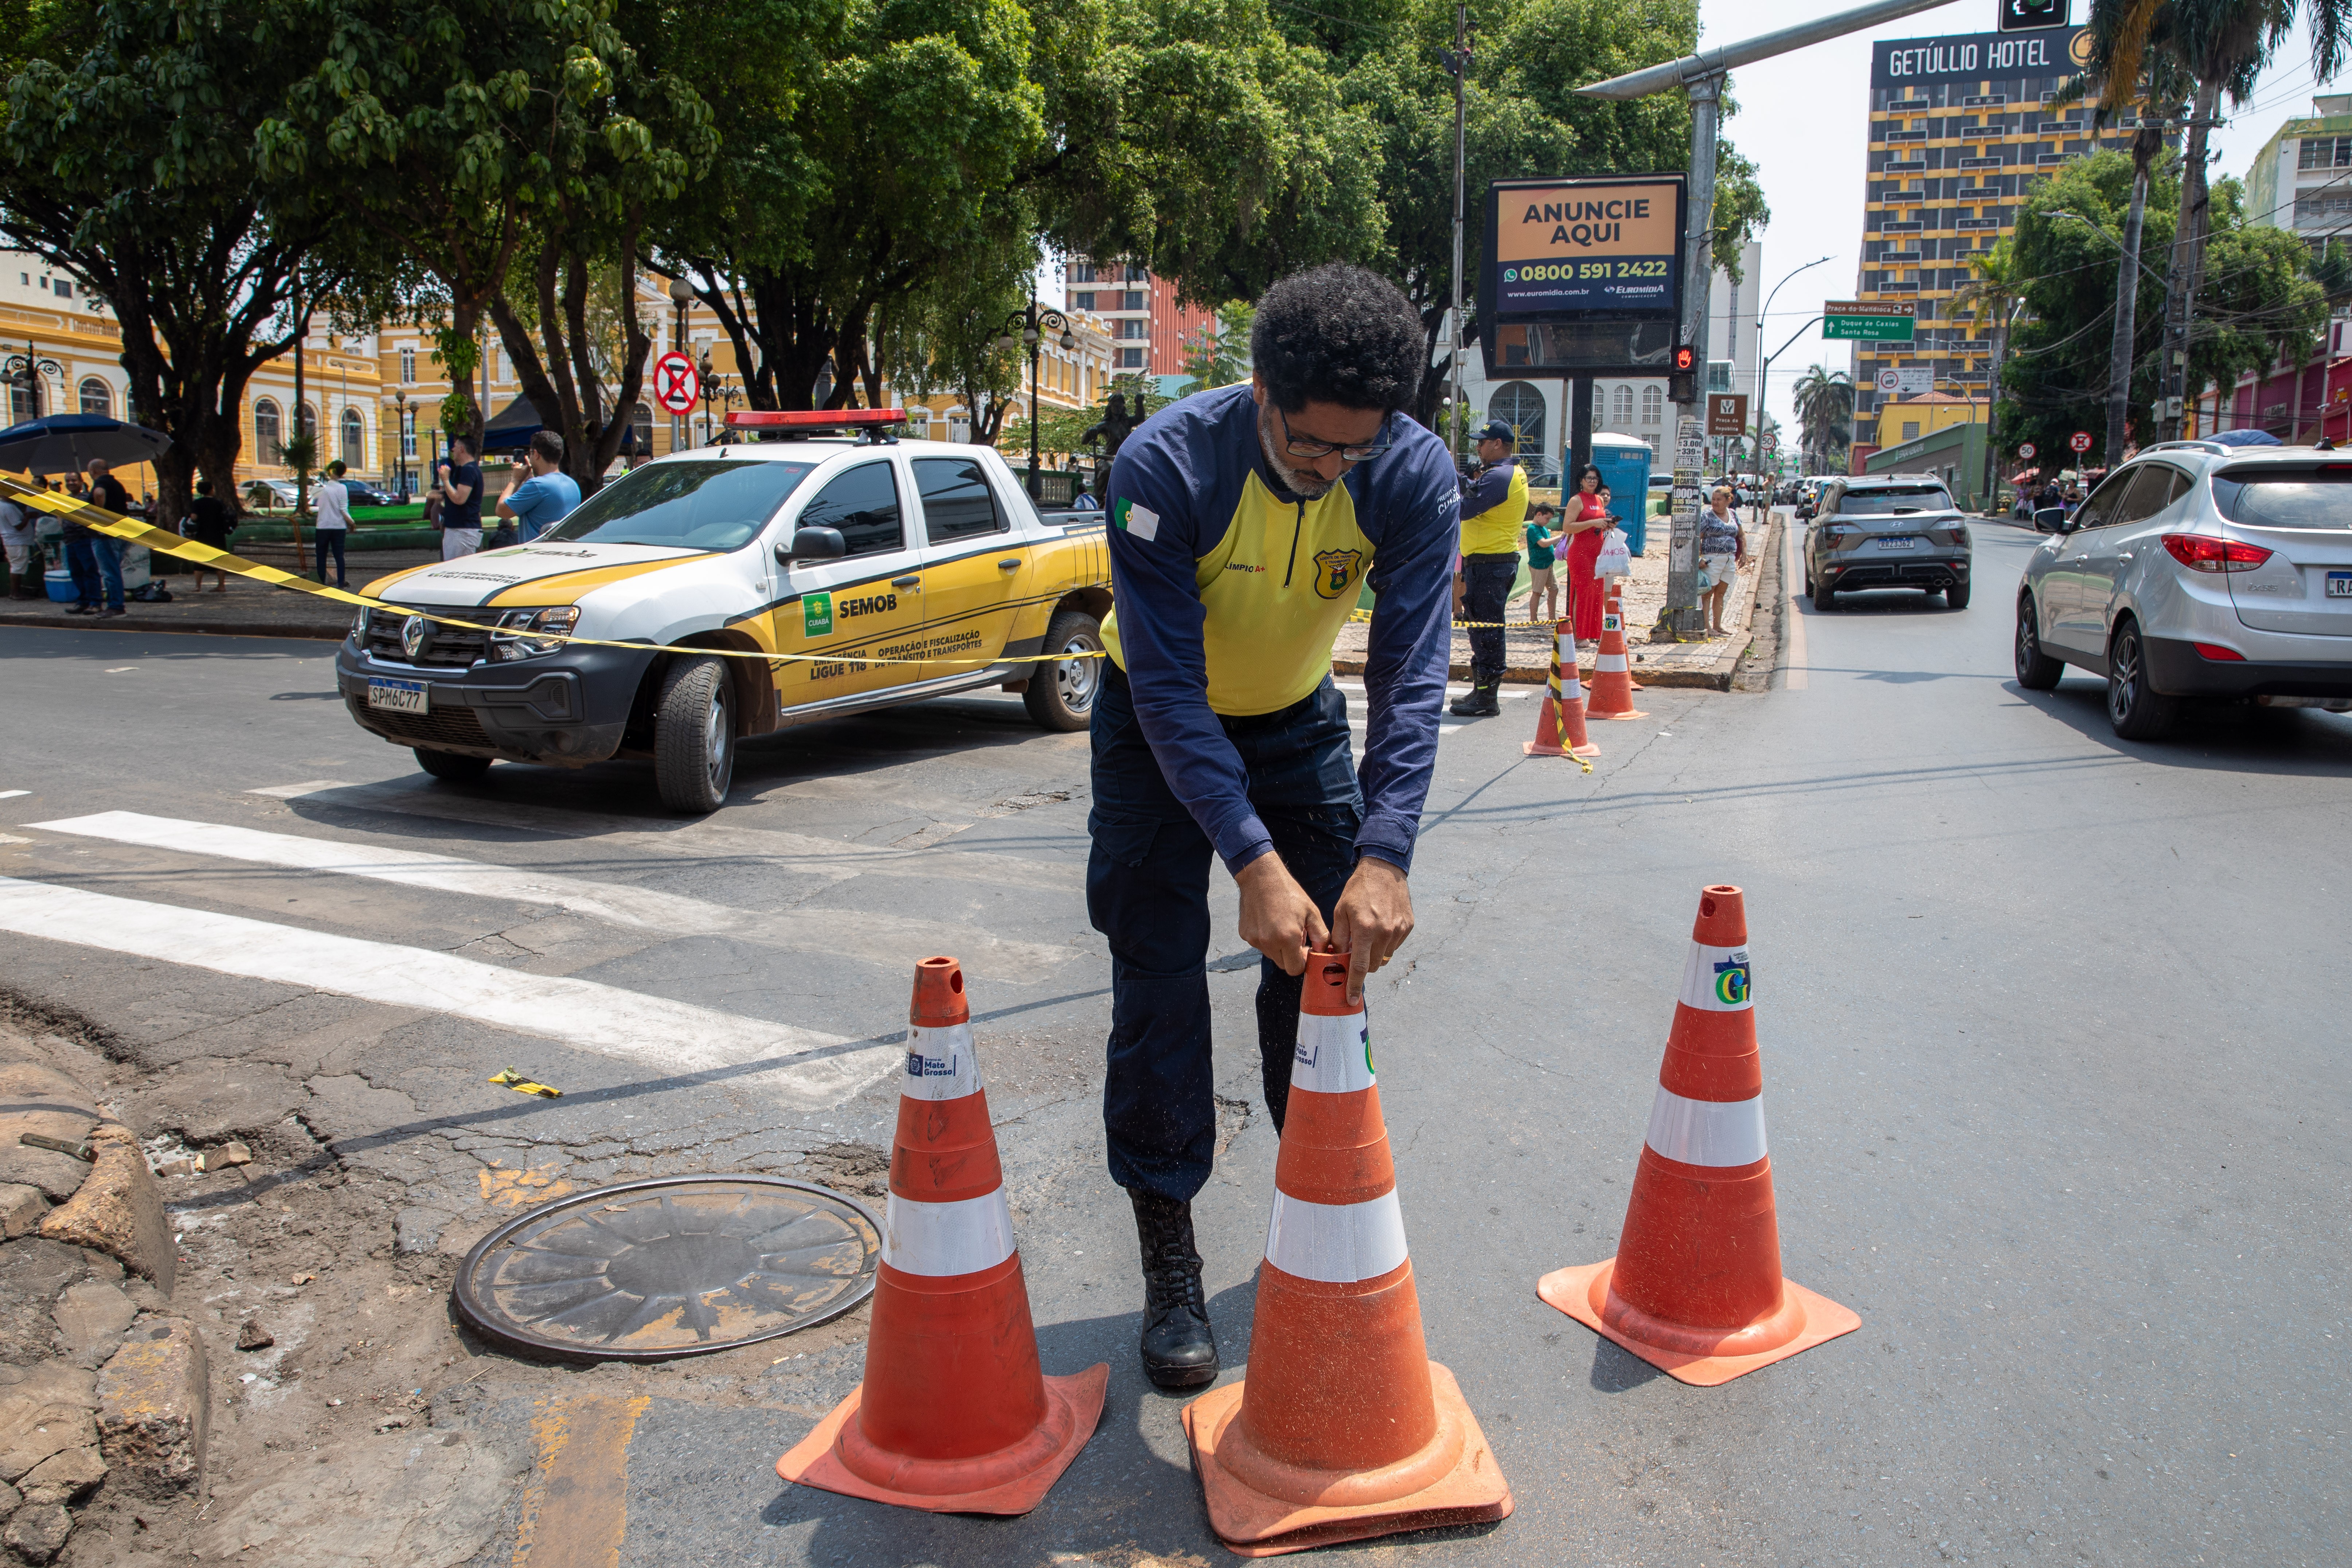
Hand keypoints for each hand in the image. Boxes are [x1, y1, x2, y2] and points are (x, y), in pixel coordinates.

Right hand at [1235, 854, 1324, 975]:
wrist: (1260, 876)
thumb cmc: (1288, 892)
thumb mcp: (1311, 912)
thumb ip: (1320, 936)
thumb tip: (1323, 953)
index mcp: (1288, 938)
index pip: (1295, 969)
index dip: (1302, 962)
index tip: (1305, 950)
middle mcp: (1269, 942)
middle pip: (1283, 965)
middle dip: (1291, 956)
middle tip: (1295, 937)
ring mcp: (1255, 940)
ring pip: (1271, 955)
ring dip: (1279, 947)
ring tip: (1282, 926)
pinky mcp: (1245, 935)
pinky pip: (1260, 945)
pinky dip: (1267, 939)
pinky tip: (1270, 922)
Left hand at [1330, 856, 1412, 1002]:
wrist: (1384, 869)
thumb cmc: (1358, 890)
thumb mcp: (1341, 911)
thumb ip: (1339, 938)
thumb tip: (1337, 958)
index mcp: (1365, 929)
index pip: (1360, 967)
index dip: (1354, 985)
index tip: (1351, 999)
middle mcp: (1385, 932)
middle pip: (1373, 965)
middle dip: (1363, 965)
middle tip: (1355, 951)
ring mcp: (1399, 930)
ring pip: (1385, 956)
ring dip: (1375, 953)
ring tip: (1368, 934)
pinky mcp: (1408, 926)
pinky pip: (1395, 945)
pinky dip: (1386, 942)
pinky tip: (1380, 925)